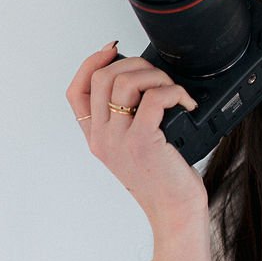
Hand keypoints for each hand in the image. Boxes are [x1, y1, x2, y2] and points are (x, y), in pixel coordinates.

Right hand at [66, 42, 207, 228]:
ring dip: (155, 75)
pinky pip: (154, 98)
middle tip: (157, 76)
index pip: (76, 91)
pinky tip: (185, 103)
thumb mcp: (134, 148)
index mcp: (96, 138)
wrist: (175, 210)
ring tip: (173, 90)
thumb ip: (128, 120)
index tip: (113, 50)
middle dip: (133, 63)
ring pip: (125, 82)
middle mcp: (102, 138)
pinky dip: (174, 92)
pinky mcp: (142, 142)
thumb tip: (140, 80)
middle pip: (102, 77)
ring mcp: (119, 140)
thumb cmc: (163, 179)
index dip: (91, 62)